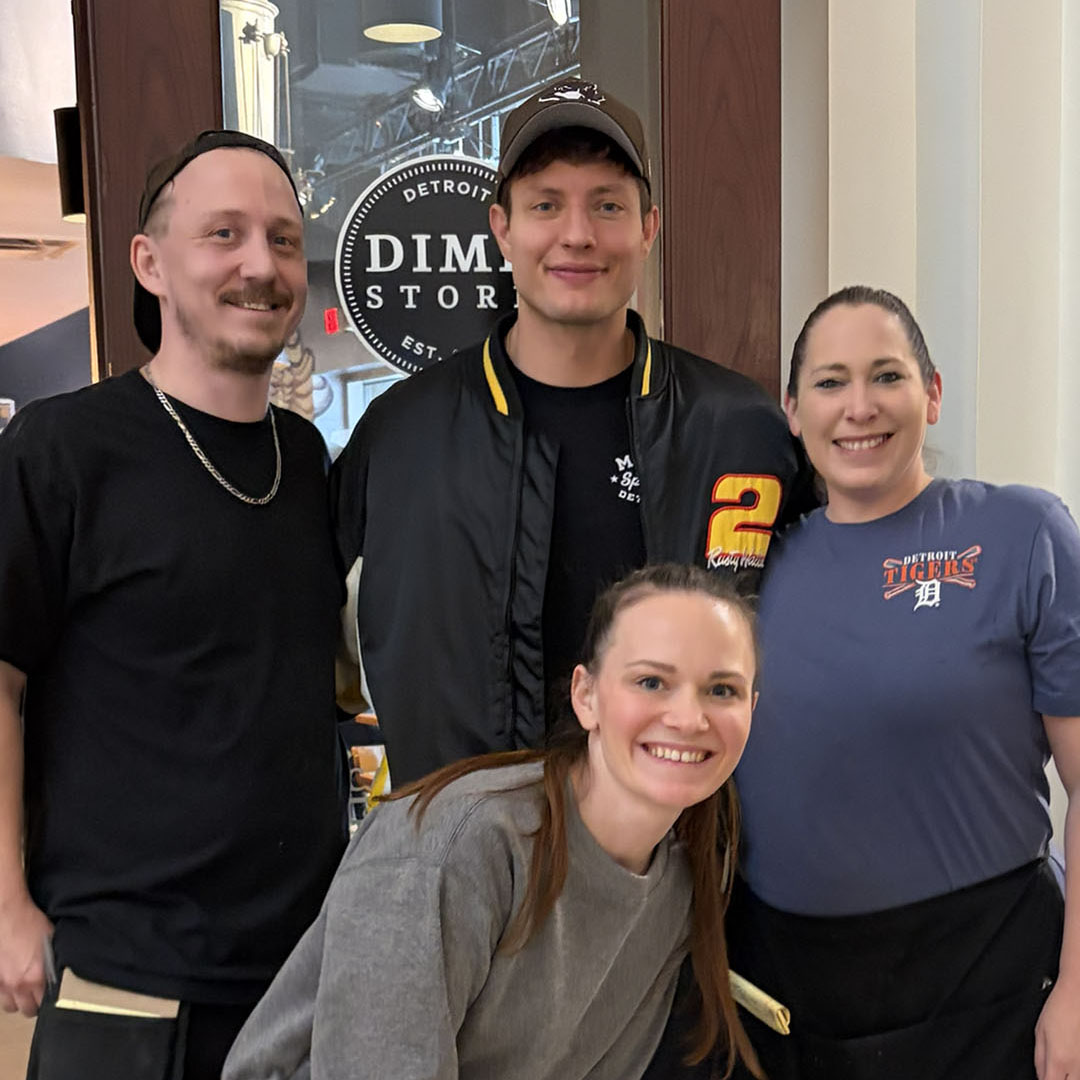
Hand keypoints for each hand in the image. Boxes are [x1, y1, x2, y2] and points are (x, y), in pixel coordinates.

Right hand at [0, 891, 52, 1016]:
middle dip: (34, 1004)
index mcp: (36, 976)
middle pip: (27, 1010)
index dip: (50, 1000)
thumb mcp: (51, 942)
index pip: (46, 1003)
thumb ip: (54, 963)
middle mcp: (18, 984)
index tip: (52, 996)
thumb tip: (59, 974)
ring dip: (18, 1001)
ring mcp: (2, 983)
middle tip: (38, 995)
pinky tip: (11, 983)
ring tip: (23, 991)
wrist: (7, 914)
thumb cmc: (29, 923)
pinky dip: (5, 993)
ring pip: (10, 1007)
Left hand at [1035, 975, 1079, 1079]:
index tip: (1043, 1077)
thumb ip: (1039, 1058)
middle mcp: (1077, 1066)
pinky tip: (1073, 1063)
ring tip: (1063, 1066)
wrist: (1079, 994)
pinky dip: (1077, 1071)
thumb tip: (1040, 1074)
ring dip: (1069, 1077)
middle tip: (1054, 1071)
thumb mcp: (1039, 1031)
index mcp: (1058, 1059)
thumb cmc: (1060, 1008)